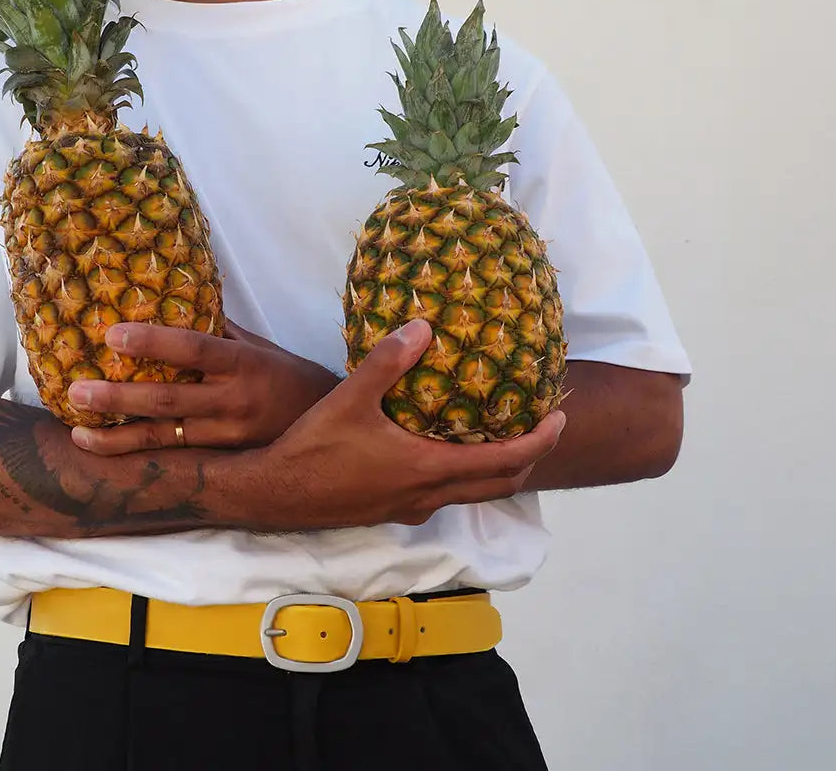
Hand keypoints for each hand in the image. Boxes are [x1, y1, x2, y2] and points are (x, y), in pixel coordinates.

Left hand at [66, 321, 339, 455]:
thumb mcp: (259, 347)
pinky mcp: (226, 461)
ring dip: (118, 436)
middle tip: (76, 390)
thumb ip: (218, 330)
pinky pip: (176, 457)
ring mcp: (230, 436)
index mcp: (244, 363)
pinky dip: (139, 454)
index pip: (194, 349)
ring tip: (79, 431)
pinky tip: (106, 451)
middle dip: (119, 396)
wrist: (330, 427)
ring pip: (166, 437)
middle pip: (168, 399)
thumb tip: (174, 298)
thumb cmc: (287, 377)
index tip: (112, 334)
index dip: (153, 342)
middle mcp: (236, 402)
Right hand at [233, 319, 567, 530]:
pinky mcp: (394, 510)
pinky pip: (446, 495)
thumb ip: (387, 362)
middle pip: (501, 485)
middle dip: (530, 458)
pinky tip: (448, 448)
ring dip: (498, 469)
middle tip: (543, 426)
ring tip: (504, 433)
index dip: (540, 441)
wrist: (276, 496)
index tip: (559, 418)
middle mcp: (429, 495)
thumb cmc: (312, 449)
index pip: (505, 461)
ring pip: (474, 494)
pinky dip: (465, 474)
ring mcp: (412, 507)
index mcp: (428, 469)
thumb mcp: (349, 399)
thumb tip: (422, 324)